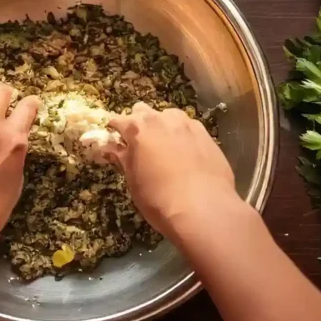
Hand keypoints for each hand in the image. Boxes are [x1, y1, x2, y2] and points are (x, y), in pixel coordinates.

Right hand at [109, 103, 239, 239]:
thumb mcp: (134, 181)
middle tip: (141, 146)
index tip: (116, 142)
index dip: (115, 132)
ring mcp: (187, 124)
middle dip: (139, 123)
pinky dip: (183, 136)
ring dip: (163, 127)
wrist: (203, 209)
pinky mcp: (207, 134)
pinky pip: (189, 128)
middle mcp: (162, 119)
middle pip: (143, 111)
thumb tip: (112, 148)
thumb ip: (124, 158)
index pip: (118, 120)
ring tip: (166, 149)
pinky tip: (187, 155)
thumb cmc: (159, 198)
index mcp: (139, 128)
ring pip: (169, 116)